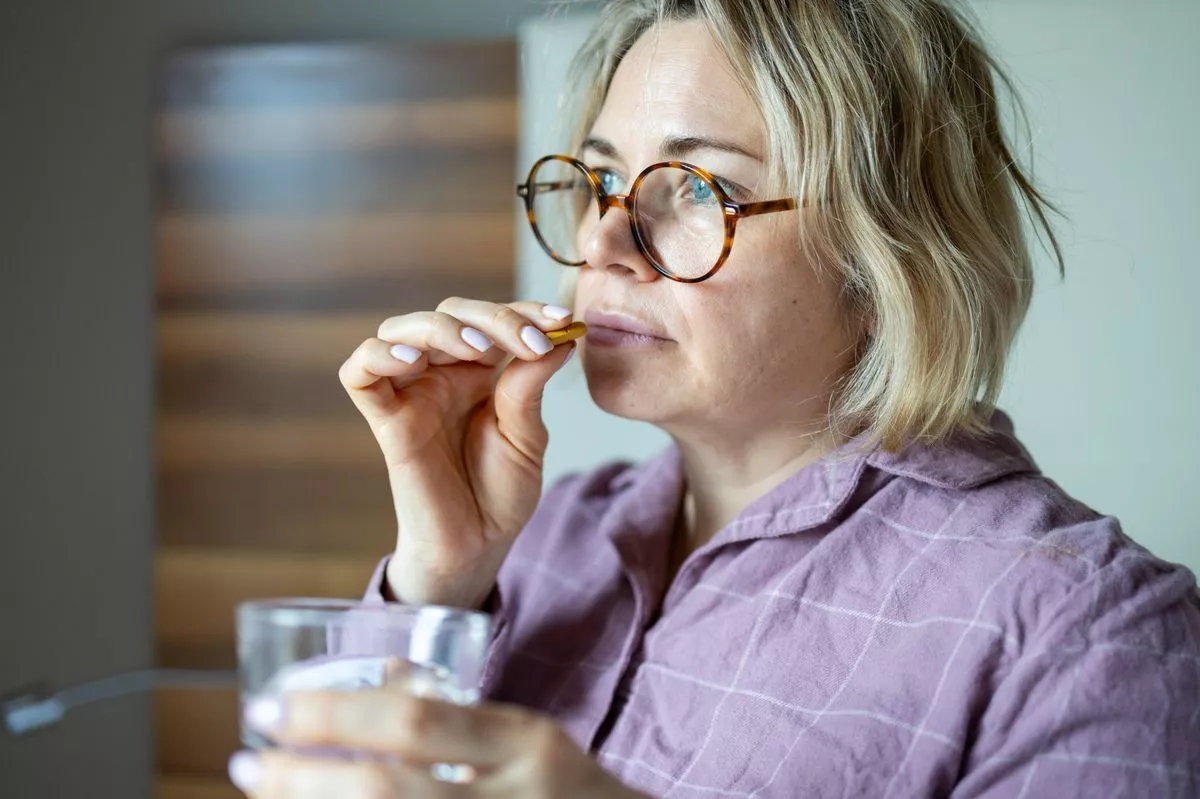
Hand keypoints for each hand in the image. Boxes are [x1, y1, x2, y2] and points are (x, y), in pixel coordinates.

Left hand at [227, 689, 648, 798]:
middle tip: (249, 758)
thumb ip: (463, 719)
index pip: (417, 719)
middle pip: (386, 787)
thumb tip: (380, 677)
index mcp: (529, 745)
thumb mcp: (532, 744)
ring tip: (264, 789)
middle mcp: (516, 798)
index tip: (272, 709)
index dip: (333, 714)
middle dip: (303, 774)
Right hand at [338, 299, 576, 608]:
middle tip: (528, 342)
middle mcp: (441, 374)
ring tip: (479, 348)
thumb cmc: (500, 492)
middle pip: (448, 313)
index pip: (491, 318)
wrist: (478, 545)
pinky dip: (380, 355)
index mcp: (478, 371)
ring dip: (439, 327)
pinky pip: (360, 372)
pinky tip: (415, 361)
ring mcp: (410, 393)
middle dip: (491, 317)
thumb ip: (528, 386)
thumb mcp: (527, 436)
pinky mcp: (386, 420)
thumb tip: (557, 337)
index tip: (561, 321)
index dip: (524, 311)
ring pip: (400, 329)